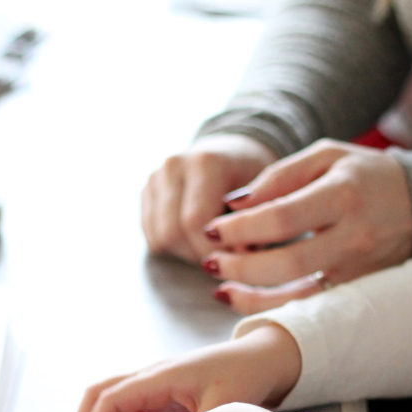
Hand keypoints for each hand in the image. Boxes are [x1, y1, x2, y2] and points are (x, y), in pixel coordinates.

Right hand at [76, 325, 300, 411]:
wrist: (260, 358)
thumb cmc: (243, 376)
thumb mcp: (222, 407)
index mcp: (161, 376)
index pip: (112, 397)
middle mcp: (151, 376)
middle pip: (99, 392)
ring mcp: (154, 382)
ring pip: (110, 397)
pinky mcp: (162, 391)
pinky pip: (129, 404)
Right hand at [141, 133, 275, 263]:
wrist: (233, 152)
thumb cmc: (254, 177)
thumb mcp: (265, 195)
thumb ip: (254, 224)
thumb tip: (239, 257)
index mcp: (205, 162)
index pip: (195, 221)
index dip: (214, 249)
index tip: (237, 259)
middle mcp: (174, 165)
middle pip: (172, 232)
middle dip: (198, 254)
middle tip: (224, 259)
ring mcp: (156, 177)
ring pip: (159, 238)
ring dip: (186, 253)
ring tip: (211, 248)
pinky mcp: (146, 191)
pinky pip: (152, 236)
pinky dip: (174, 248)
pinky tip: (196, 240)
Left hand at [201, 139, 411, 312]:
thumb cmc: (364, 175)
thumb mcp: (326, 156)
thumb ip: (279, 175)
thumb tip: (233, 203)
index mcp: (343, 195)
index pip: (282, 217)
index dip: (241, 227)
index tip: (212, 227)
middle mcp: (353, 237)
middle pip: (287, 263)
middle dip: (240, 266)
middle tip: (210, 259)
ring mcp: (357, 271)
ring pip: (298, 296)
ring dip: (251, 295)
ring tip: (220, 284)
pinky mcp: (357, 292)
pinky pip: (309, 309)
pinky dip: (271, 309)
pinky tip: (242, 300)